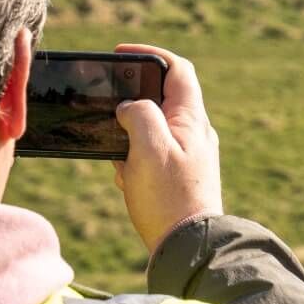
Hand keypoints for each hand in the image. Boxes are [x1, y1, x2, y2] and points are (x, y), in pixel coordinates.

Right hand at [112, 43, 223, 254]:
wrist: (188, 249)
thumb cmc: (170, 198)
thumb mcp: (150, 147)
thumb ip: (140, 114)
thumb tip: (130, 107)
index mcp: (192, 119)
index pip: (177, 69)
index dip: (150, 54)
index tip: (121, 53)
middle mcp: (193, 133)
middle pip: (160, 98)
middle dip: (131, 104)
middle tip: (109, 110)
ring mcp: (187, 156)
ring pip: (151, 130)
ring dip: (128, 138)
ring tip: (118, 156)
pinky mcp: (177, 177)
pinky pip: (149, 157)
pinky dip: (132, 161)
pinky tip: (126, 178)